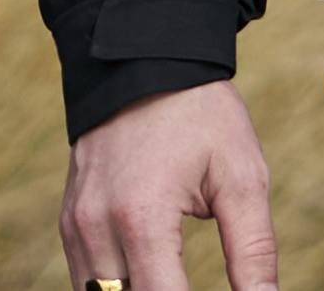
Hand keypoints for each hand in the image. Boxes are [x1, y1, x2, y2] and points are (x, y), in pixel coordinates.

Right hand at [59, 81, 281, 290]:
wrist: (144, 56)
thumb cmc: (201, 113)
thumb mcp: (242, 177)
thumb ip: (254, 252)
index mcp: (141, 217)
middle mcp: (97, 226)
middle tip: (194, 285)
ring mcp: (76, 223)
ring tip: (176, 282)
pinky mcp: (70, 218)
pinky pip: (86, 278)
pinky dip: (115, 288)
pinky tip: (150, 280)